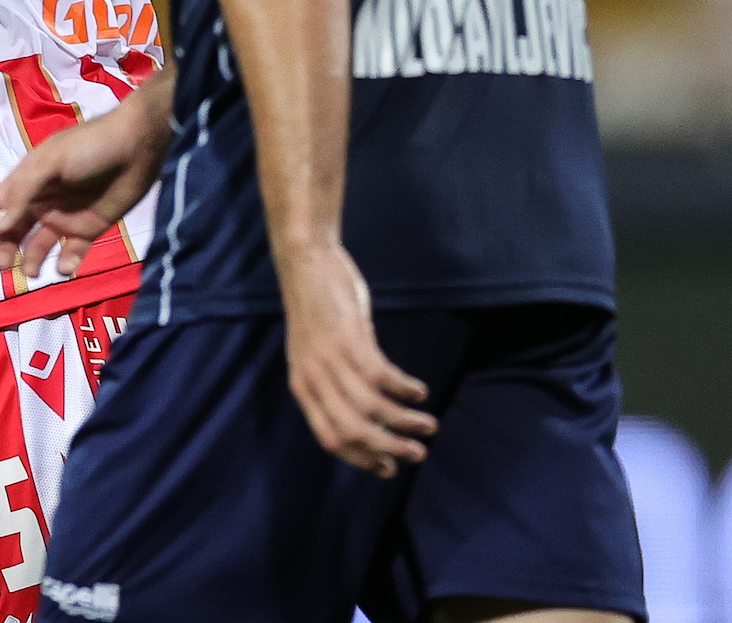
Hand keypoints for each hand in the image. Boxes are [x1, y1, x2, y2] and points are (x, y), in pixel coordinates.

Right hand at [0, 82, 169, 274]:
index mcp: (28, 180)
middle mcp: (43, 200)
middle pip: (15, 229)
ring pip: (40, 245)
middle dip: (6, 248)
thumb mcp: (49, 163)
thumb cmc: (88, 148)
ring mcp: (66, 215)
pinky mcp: (91, 227)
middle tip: (5, 266)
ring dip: (32, 259)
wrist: (137, 147)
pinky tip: (65, 267)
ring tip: (32, 273)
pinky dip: (66, 263)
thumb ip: (23, 193)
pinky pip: (73, 251)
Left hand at [278, 240, 435, 478]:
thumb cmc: (315, 312)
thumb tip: (362, 417)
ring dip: (405, 423)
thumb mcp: (312, 355)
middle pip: (352, 431)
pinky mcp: (350, 339)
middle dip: (389, 449)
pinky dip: (405, 389)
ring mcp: (330, 359)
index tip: (389, 469)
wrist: (305, 263)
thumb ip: (329, 384)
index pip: (329, 439)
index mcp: (302, 387)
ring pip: (371, 408)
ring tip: (429, 426)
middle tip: (417, 455)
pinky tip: (419, 391)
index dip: (362, 459)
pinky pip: (382, 377)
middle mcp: (312, 379)